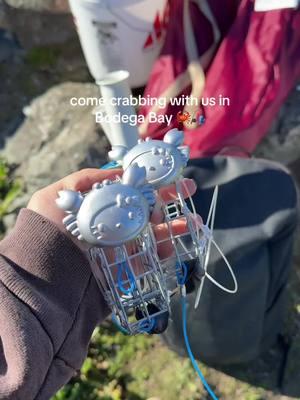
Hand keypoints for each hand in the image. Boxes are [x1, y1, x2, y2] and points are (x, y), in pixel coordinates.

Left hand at [27, 168, 200, 256]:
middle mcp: (112, 225)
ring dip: (176, 226)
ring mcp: (121, 248)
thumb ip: (87, 180)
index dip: (150, 180)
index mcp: (100, 207)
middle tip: (190, 189)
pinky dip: (169, 252)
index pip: (130, 190)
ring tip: (196, 221)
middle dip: (169, 198)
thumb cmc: (47, 232)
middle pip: (146, 209)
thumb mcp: (58, 196)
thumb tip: (119, 172)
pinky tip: (183, 243)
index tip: (168, 171)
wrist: (43, 278)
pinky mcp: (126, 270)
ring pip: (154, 234)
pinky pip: (152, 260)